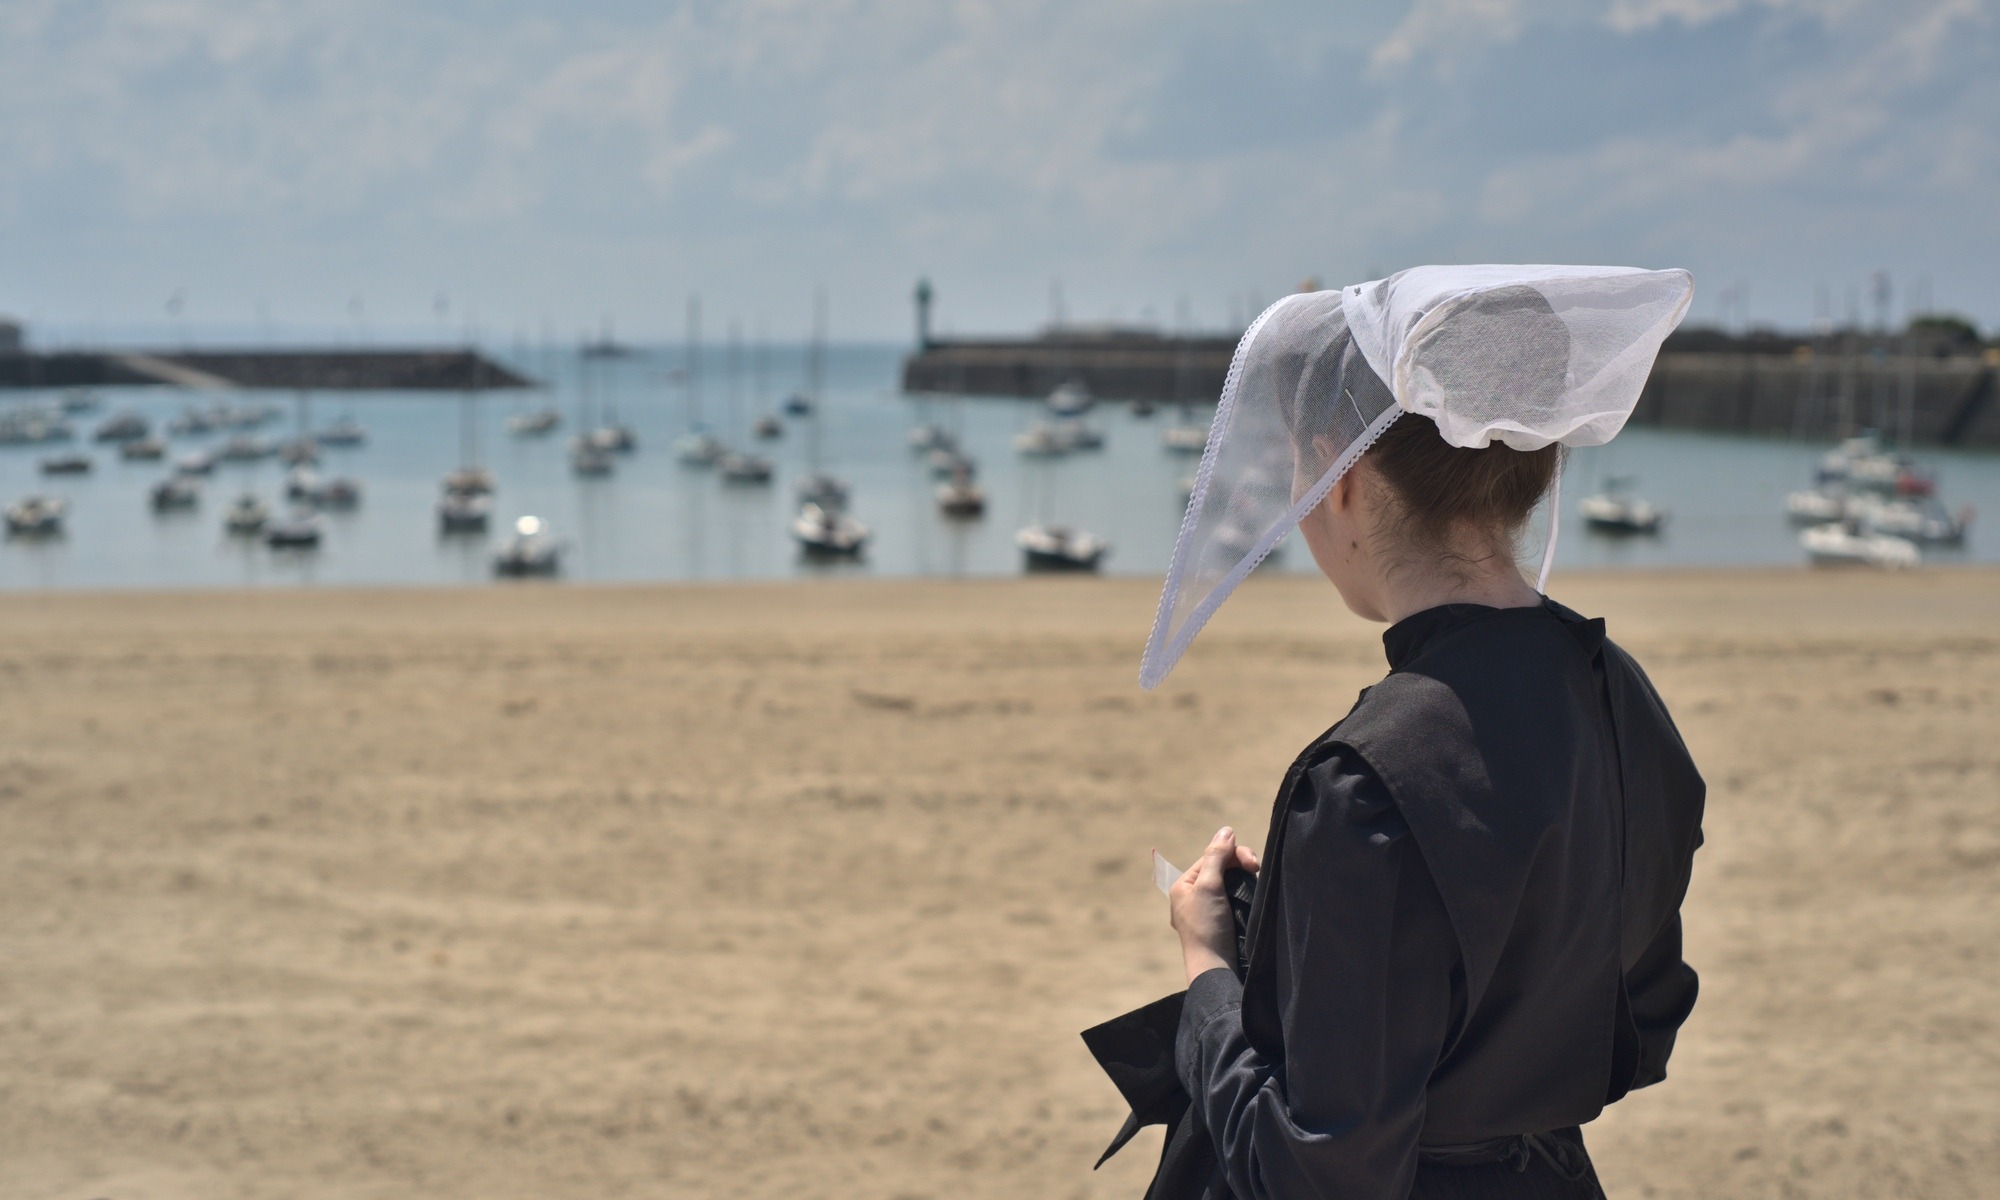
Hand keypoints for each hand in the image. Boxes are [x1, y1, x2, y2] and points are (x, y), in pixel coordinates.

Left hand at [1168, 826, 1260, 983]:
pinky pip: (1235, 899)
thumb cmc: (1206, 926)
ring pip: (1231, 882)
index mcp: (1185, 885)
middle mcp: (1195, 895)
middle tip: (1257, 868)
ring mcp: (1209, 909)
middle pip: (1222, 867)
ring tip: (1257, 879)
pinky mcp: (1223, 921)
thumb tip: (1226, 830)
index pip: (1213, 856)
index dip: (1234, 854)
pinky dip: (1246, 893)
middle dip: (1241, 863)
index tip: (1253, 863)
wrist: (1215, 966)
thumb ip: (1216, 856)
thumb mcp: (1208, 885)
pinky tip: (1254, 894)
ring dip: (1245, 878)